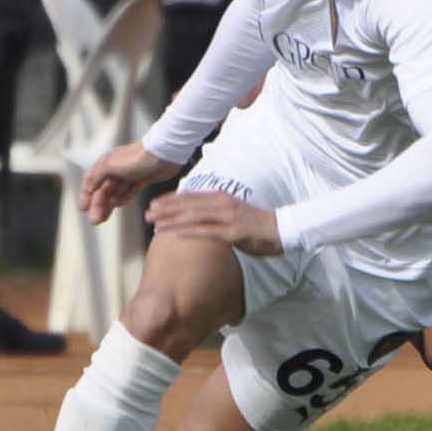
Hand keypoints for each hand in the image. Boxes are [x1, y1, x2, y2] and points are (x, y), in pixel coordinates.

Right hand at [79, 141, 182, 224]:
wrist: (162, 155)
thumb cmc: (135, 158)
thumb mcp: (110, 166)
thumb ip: (96, 176)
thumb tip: (88, 188)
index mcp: (106, 163)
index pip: (91, 180)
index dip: (85, 195)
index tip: (83, 209)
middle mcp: (116, 168)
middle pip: (103, 189)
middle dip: (97, 205)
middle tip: (95, 221)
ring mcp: (129, 173)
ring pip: (115, 192)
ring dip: (108, 205)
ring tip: (103, 218)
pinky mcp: (142, 178)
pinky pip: (129, 191)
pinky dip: (122, 198)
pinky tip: (118, 205)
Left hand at [148, 188, 282, 256]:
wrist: (284, 229)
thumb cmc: (258, 224)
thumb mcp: (235, 212)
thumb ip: (217, 212)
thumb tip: (200, 216)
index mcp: (222, 197)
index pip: (191, 196)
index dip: (171, 199)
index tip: (154, 204)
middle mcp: (223, 204)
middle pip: (188, 204)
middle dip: (165, 209)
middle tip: (147, 213)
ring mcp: (228, 218)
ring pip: (193, 217)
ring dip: (172, 220)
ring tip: (155, 224)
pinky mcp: (233, 233)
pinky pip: (207, 232)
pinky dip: (189, 232)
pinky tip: (175, 234)